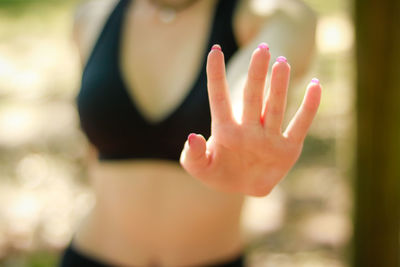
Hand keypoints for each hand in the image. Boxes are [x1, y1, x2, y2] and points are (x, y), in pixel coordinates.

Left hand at [180, 44, 320, 196]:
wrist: (241, 188)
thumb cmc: (217, 173)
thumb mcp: (199, 168)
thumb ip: (192, 155)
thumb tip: (193, 136)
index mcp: (224, 130)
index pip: (219, 98)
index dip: (216, 75)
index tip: (215, 51)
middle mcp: (248, 129)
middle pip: (252, 98)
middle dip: (256, 74)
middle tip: (261, 50)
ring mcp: (268, 137)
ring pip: (274, 108)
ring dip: (279, 86)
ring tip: (282, 63)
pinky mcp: (287, 149)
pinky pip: (300, 126)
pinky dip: (309, 108)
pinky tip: (316, 86)